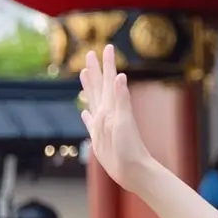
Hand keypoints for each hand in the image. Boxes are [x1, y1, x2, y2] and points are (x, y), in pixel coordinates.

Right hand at [78, 44, 154, 193]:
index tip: (108, 47)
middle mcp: (107, 112)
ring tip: (84, 74)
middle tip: (90, 53)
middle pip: (99, 86)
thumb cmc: (130, 148)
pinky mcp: (98, 137)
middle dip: (96, 70)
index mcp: (112, 107)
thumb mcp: (124, 122)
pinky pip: (90, 122)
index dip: (108, 64)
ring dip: (89, 87)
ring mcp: (102, 124)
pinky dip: (86, 115)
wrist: (133, 171)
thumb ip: (122, 99)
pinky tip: (84, 112)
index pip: (109, 80)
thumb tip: (120, 77)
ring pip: (93, 100)